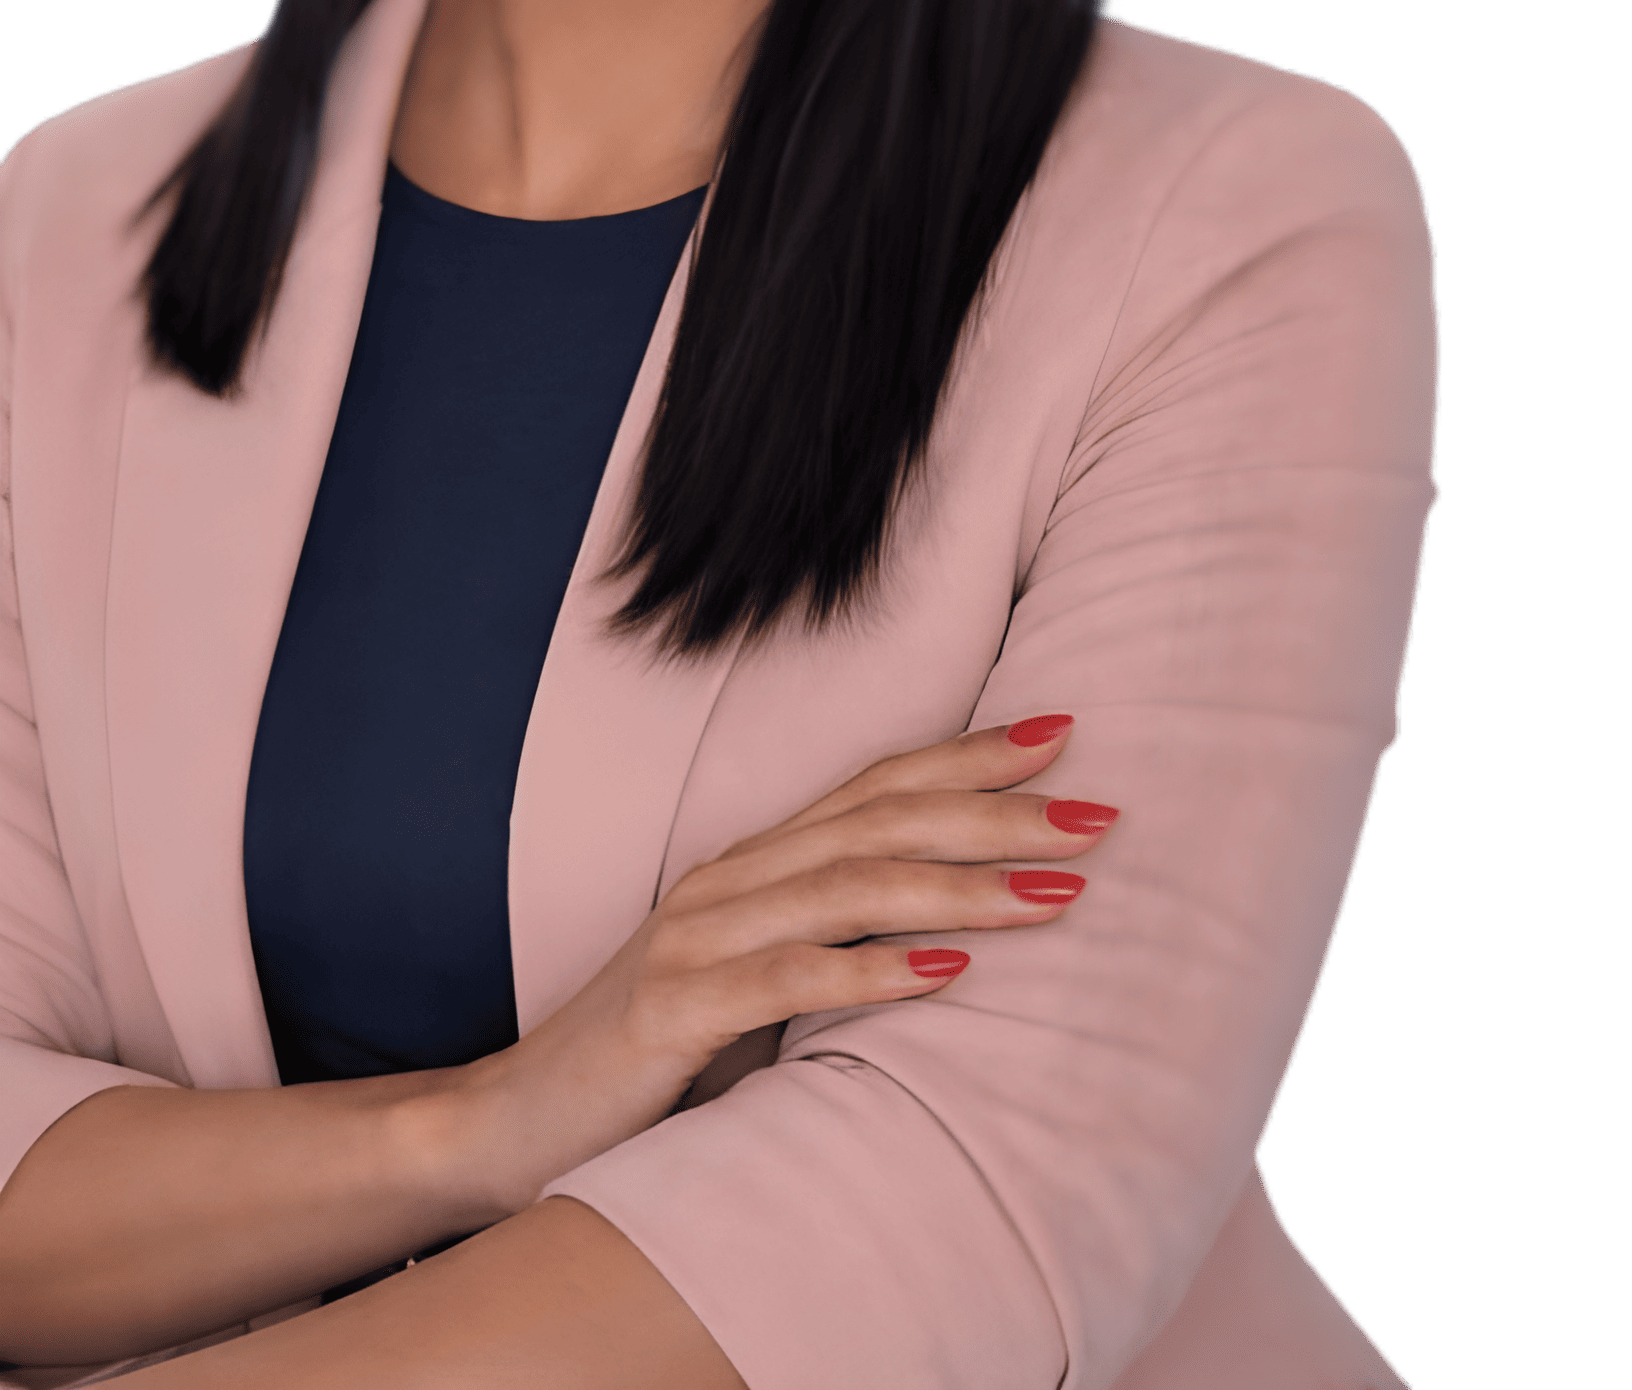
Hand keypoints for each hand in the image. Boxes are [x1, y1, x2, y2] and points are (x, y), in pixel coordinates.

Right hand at [453, 713, 1116, 1213]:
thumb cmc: (657, 1049)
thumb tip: (959, 925)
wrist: (518, 1118)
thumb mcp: (757, 973)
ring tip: (1052, 892)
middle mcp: (731, 879)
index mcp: (756, 861)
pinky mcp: (673, 1011)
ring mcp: (697, 937)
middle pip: (880, 821)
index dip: (967, 756)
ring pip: (848, 889)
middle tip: (1095, 813)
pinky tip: (944, 971)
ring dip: (959, 886)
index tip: (1061, 736)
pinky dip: (871, 971)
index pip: (877, 785)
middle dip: (995, 813)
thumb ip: (832, 934)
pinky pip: (787, 980)